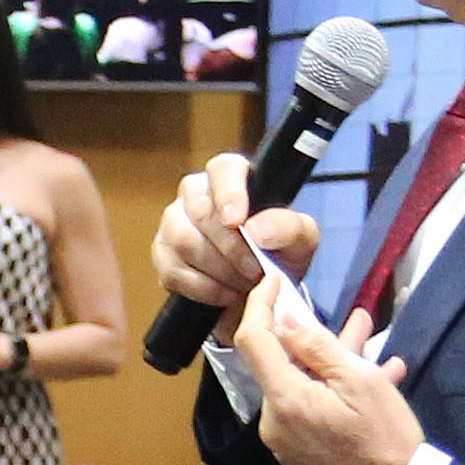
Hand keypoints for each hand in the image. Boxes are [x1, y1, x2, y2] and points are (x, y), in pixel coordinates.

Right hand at [154, 157, 317, 318]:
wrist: (262, 287)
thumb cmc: (280, 252)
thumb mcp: (301, 239)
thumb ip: (288, 227)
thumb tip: (256, 229)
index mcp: (231, 175)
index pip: (222, 170)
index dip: (228, 194)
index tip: (237, 221)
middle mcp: (196, 193)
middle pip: (201, 212)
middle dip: (230, 248)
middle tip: (255, 270)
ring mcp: (174, 223)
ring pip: (183, 242)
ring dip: (218, 270)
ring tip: (243, 283)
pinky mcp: (162, 255)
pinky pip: (173, 271)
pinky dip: (203, 289)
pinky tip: (225, 294)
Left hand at [236, 267, 416, 464]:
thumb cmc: (384, 439)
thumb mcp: (360, 381)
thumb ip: (317, 346)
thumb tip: (285, 317)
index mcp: (284, 399)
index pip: (252, 339)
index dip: (260, 304)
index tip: (274, 280)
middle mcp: (274, 421)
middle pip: (281, 363)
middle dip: (313, 335)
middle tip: (350, 315)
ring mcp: (286, 440)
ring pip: (302, 384)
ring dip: (332, 360)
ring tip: (368, 335)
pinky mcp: (302, 453)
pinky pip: (312, 407)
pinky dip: (334, 388)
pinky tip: (377, 375)